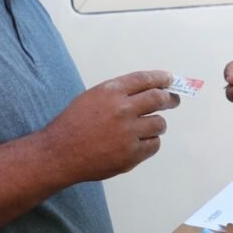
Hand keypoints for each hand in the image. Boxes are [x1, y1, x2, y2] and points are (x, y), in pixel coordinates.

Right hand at [44, 70, 178, 183]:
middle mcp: (122, 110)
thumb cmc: (73, 124)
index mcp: (111, 92)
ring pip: (159, 124)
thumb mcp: (92, 97)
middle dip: (169, 99)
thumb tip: (147, 90)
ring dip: (157, 124)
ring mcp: (128, 133)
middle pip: (158, 99)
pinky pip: (154, 145)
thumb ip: (118, 93)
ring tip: (148, 127)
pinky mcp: (131, 154)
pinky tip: (140, 142)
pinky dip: (150, 142)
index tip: (169, 79)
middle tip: (173, 101)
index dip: (160, 78)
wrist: (60, 153)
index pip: (144, 80)